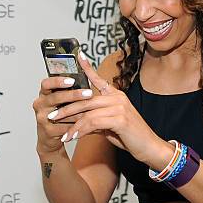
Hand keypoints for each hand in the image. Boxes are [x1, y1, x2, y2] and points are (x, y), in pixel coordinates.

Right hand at [32, 74, 90, 154]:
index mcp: (44, 94)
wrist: (50, 137)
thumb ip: (69, 91)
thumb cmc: (59, 115)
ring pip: (61, 113)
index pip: (46, 83)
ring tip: (92, 109)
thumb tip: (88, 78)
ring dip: (78, 111)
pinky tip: (88, 122)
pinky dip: (77, 125)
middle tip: (89, 93)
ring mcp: (42, 118)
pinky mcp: (47, 131)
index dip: (58, 81)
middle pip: (55, 97)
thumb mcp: (61, 101)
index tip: (72, 80)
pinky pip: (64, 126)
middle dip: (74, 95)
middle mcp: (40, 104)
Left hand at [48, 51, 165, 164]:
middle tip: (52, 115)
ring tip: (63, 134)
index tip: (78, 56)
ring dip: (72, 124)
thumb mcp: (111, 126)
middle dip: (67, 108)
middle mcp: (118, 98)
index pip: (99, 79)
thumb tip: (81, 120)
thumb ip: (96, 119)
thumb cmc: (131, 137)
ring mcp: (119, 107)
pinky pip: (93, 123)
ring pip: (88, 113)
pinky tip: (73, 137)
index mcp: (116, 95)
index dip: (88, 68)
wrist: (149, 147)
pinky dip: (81, 131)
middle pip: (85, 100)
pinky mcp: (120, 119)